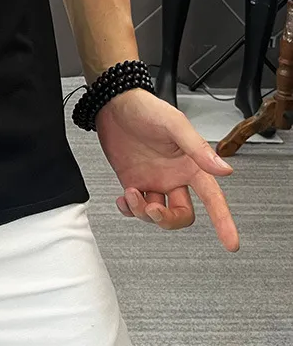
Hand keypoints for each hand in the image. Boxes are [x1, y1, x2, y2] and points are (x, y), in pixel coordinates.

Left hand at [96, 89, 239, 251]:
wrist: (113, 103)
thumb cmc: (146, 107)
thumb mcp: (174, 124)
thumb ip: (198, 148)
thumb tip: (224, 169)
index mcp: (191, 165)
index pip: (213, 198)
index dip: (223, 220)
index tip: (231, 242)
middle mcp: (174, 176)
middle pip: (182, 214)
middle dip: (168, 219)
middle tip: (154, 208)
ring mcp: (153, 179)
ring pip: (157, 213)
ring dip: (143, 212)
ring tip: (132, 194)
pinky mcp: (133, 180)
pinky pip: (135, 207)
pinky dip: (129, 209)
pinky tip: (124, 199)